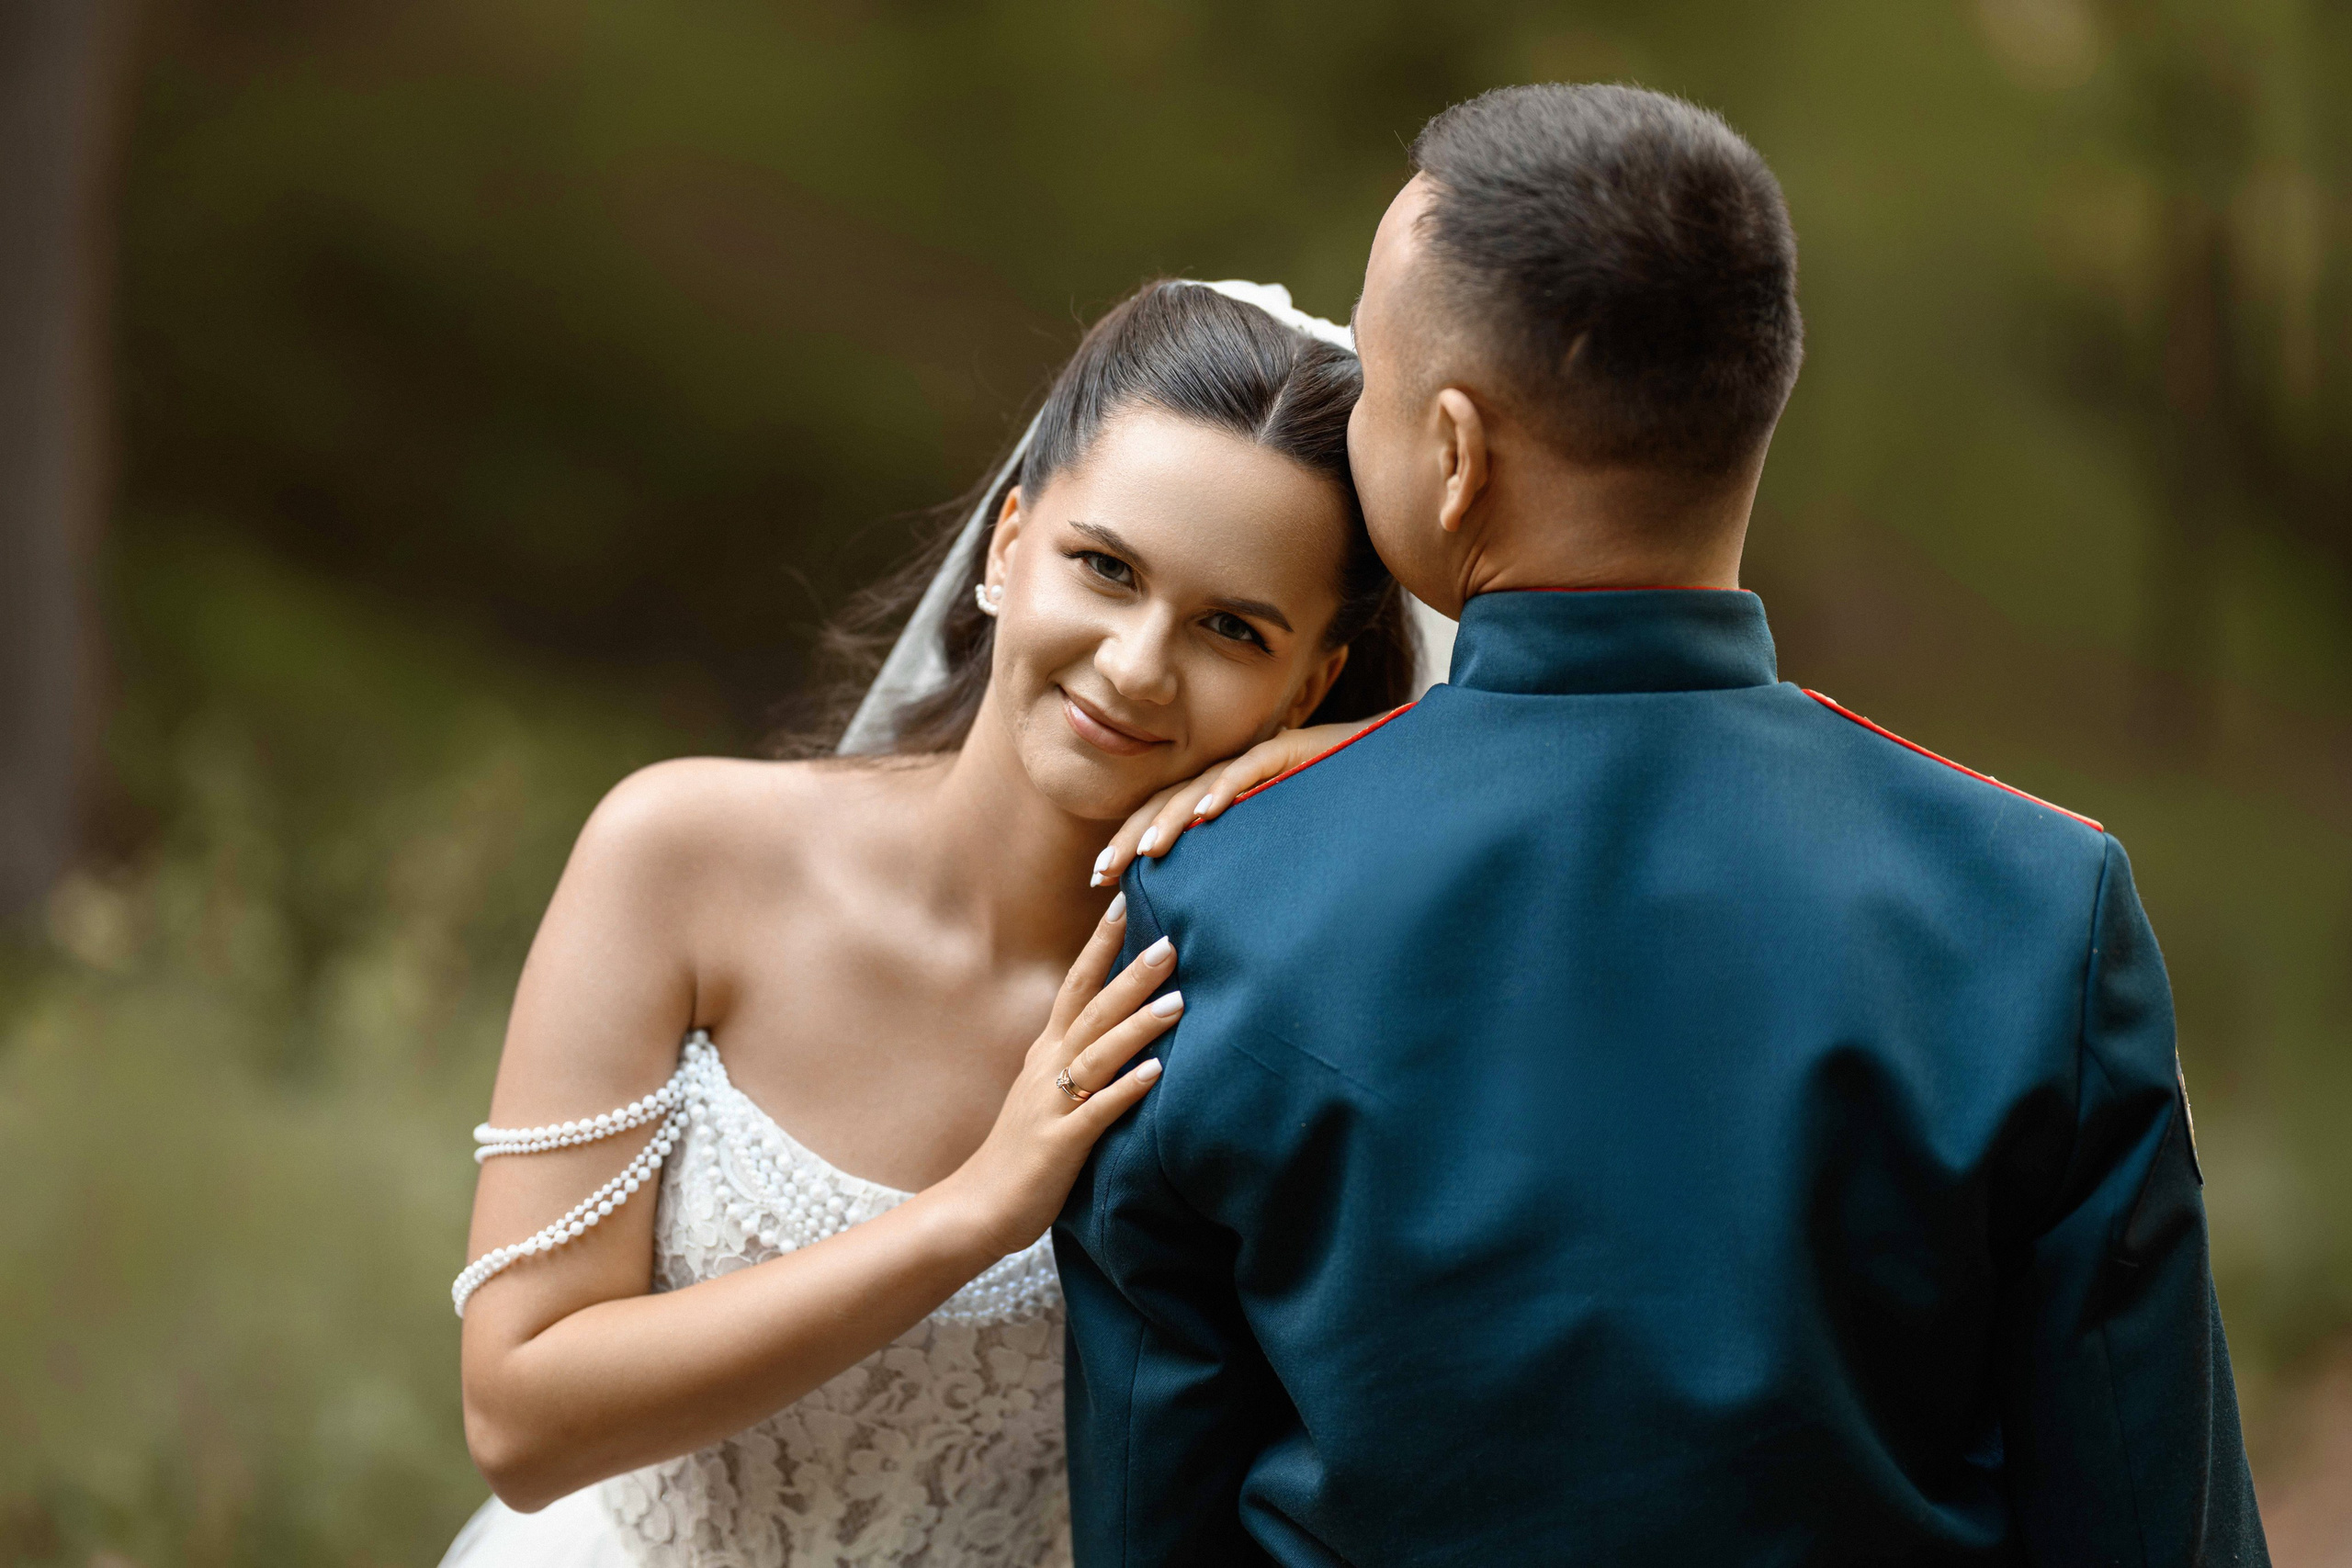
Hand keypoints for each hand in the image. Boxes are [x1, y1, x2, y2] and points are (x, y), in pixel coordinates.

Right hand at [935, 895, 1179, 1256]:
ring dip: (1137, 1026)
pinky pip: (1098, 1112)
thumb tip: (1115, 1029)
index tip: (1125, 902)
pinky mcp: (1060, 1144)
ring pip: (1098, 1055)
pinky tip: (1156, 1072)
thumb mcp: (1048, 1093)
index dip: (1100, 945)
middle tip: (1169, 941)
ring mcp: (1053, 1106)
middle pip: (1092, 1010)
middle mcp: (1048, 1070)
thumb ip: (1078, 1061)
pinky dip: (1126, 1089)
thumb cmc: (1022, 1151)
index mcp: (1047, 1054)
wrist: (978, 1207)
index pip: (1075, 986)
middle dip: (1130, 975)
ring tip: (1178, 1001)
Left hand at [1088, 708, 1405, 887]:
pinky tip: (1208, 811)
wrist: (1394, 775)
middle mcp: (1235, 777)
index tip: (1100, 879)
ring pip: (1201, 785)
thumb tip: (1210, 929)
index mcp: (1226, 798)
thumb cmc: (1341, 824)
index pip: (1164, 818)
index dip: (1129, 843)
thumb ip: (1243, 875)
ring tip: (1146, 849)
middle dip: (1131, 835)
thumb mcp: (1279, 857)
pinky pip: (1252, 767)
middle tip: (1101, 871)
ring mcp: (1261, 760)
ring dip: (1170, 816)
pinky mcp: (1293, 749)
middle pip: (1168, 801)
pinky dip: (1228, 787)